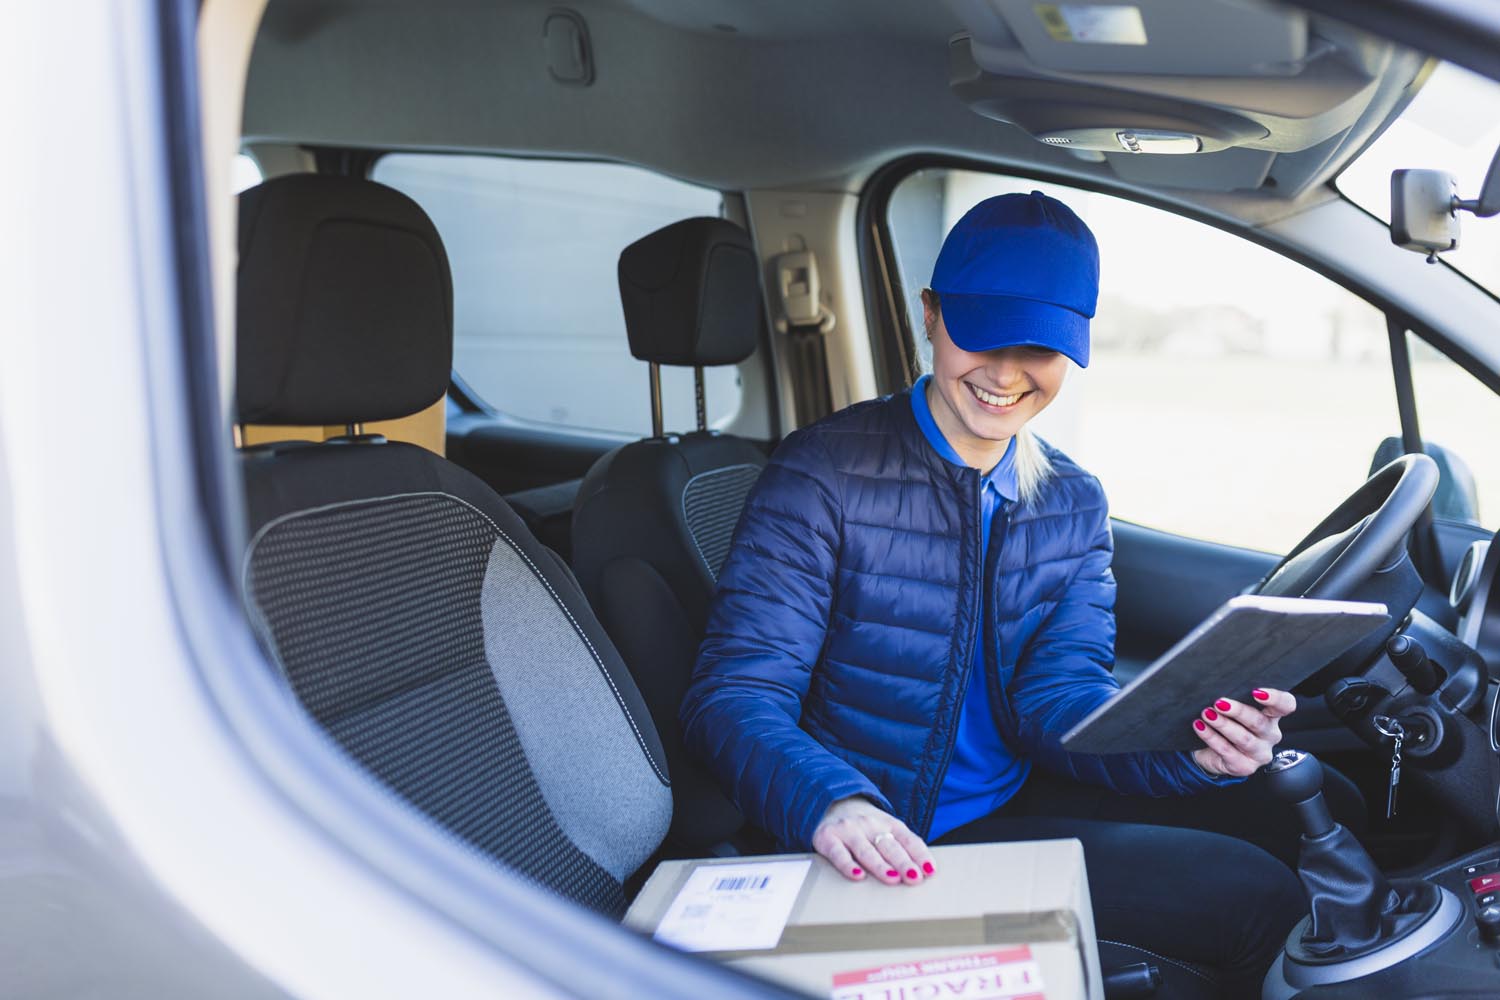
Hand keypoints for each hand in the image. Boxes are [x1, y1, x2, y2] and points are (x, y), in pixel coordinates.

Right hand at [810, 796, 935, 884]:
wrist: (829, 802)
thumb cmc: (864, 826)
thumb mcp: (885, 828)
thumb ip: (901, 846)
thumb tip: (924, 872)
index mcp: (889, 823)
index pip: (908, 839)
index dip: (920, 854)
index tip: (929, 871)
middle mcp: (870, 824)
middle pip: (890, 846)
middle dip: (903, 862)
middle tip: (914, 878)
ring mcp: (849, 830)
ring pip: (866, 850)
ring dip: (880, 865)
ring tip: (892, 878)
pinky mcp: (828, 838)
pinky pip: (838, 853)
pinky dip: (848, 865)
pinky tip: (857, 875)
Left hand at [1191, 687, 1296, 776]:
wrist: (1210, 752)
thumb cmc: (1225, 723)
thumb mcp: (1232, 709)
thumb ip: (1234, 696)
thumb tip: (1219, 681)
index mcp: (1272, 716)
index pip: (1285, 705)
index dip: (1276, 699)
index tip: (1257, 692)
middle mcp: (1270, 735)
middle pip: (1260, 722)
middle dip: (1239, 711)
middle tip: (1219, 702)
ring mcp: (1259, 753)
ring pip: (1244, 739)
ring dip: (1223, 725)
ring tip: (1207, 714)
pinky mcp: (1245, 767)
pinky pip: (1227, 751)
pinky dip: (1212, 738)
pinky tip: (1200, 727)